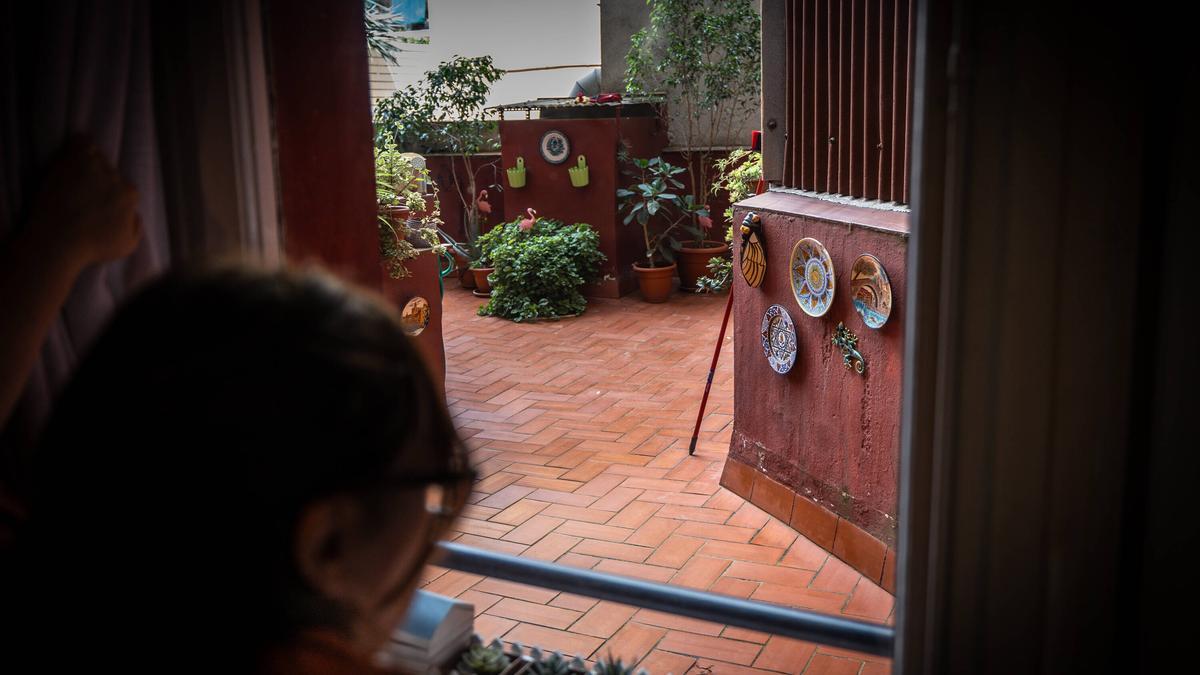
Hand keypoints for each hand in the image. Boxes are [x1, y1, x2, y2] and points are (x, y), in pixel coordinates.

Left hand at [27, 136, 141, 267]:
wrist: (59, 240)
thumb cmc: (92, 247)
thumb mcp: (127, 246)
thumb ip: (137, 227)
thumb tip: (135, 213)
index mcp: (130, 196)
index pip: (124, 186)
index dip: (110, 193)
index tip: (96, 200)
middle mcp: (117, 179)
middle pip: (110, 170)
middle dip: (99, 177)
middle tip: (83, 189)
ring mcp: (95, 168)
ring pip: (95, 156)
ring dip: (87, 162)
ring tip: (76, 173)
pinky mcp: (73, 162)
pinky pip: (81, 142)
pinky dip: (80, 143)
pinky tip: (74, 148)